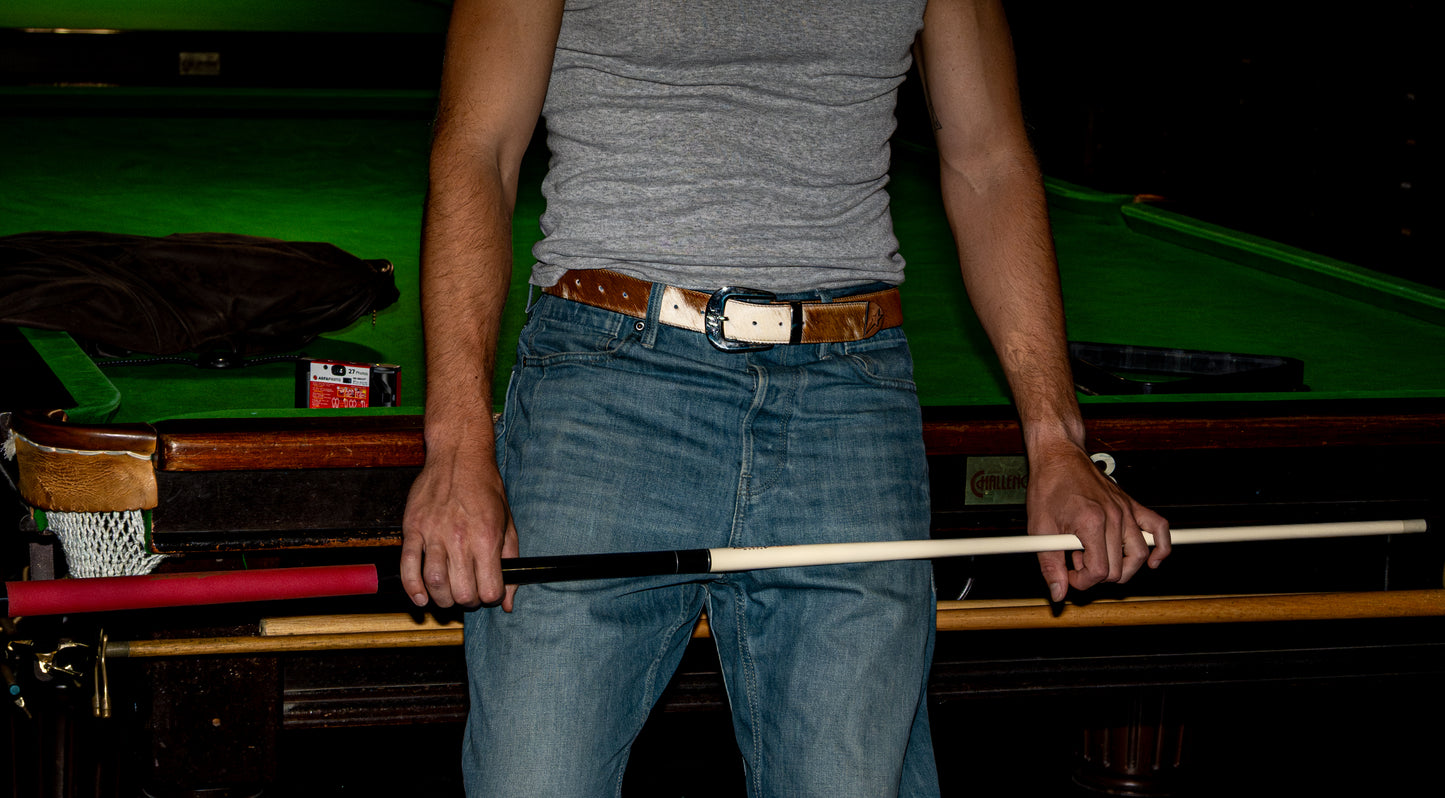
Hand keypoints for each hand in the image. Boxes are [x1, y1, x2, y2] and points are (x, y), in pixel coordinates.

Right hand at [400, 453, 517, 610]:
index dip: (492, 598)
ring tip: (448, 595)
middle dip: (468, 601)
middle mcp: (460, 538)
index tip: (489, 592)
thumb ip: (510, 562)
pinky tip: (421, 597)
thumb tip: (508, 601)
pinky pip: (408, 565)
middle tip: (469, 593)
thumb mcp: (507, 523)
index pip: (490, 590)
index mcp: (487, 538)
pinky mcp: (413, 528)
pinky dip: (412, 588)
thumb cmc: (485, 487)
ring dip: (442, 599)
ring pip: (435, 583)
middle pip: (462, 593)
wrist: (459, 456)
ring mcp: (434, 533)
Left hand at [1026, 440, 1169, 601]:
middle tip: (1077, 563)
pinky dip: (1161, 547)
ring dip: (1121, 567)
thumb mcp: (1040, 528)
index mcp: (1091, 522)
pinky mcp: (1132, 505)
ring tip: (1099, 558)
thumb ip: (1050, 564)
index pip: (1099, 571)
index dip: (1082, 581)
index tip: (1069, 574)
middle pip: (1118, 568)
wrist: (1059, 456)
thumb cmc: (1048, 486)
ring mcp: (1126, 510)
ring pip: (1140, 555)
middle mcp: (1114, 516)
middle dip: (1096, 575)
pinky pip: (1159, 528)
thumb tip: (1058, 593)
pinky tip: (1152, 560)